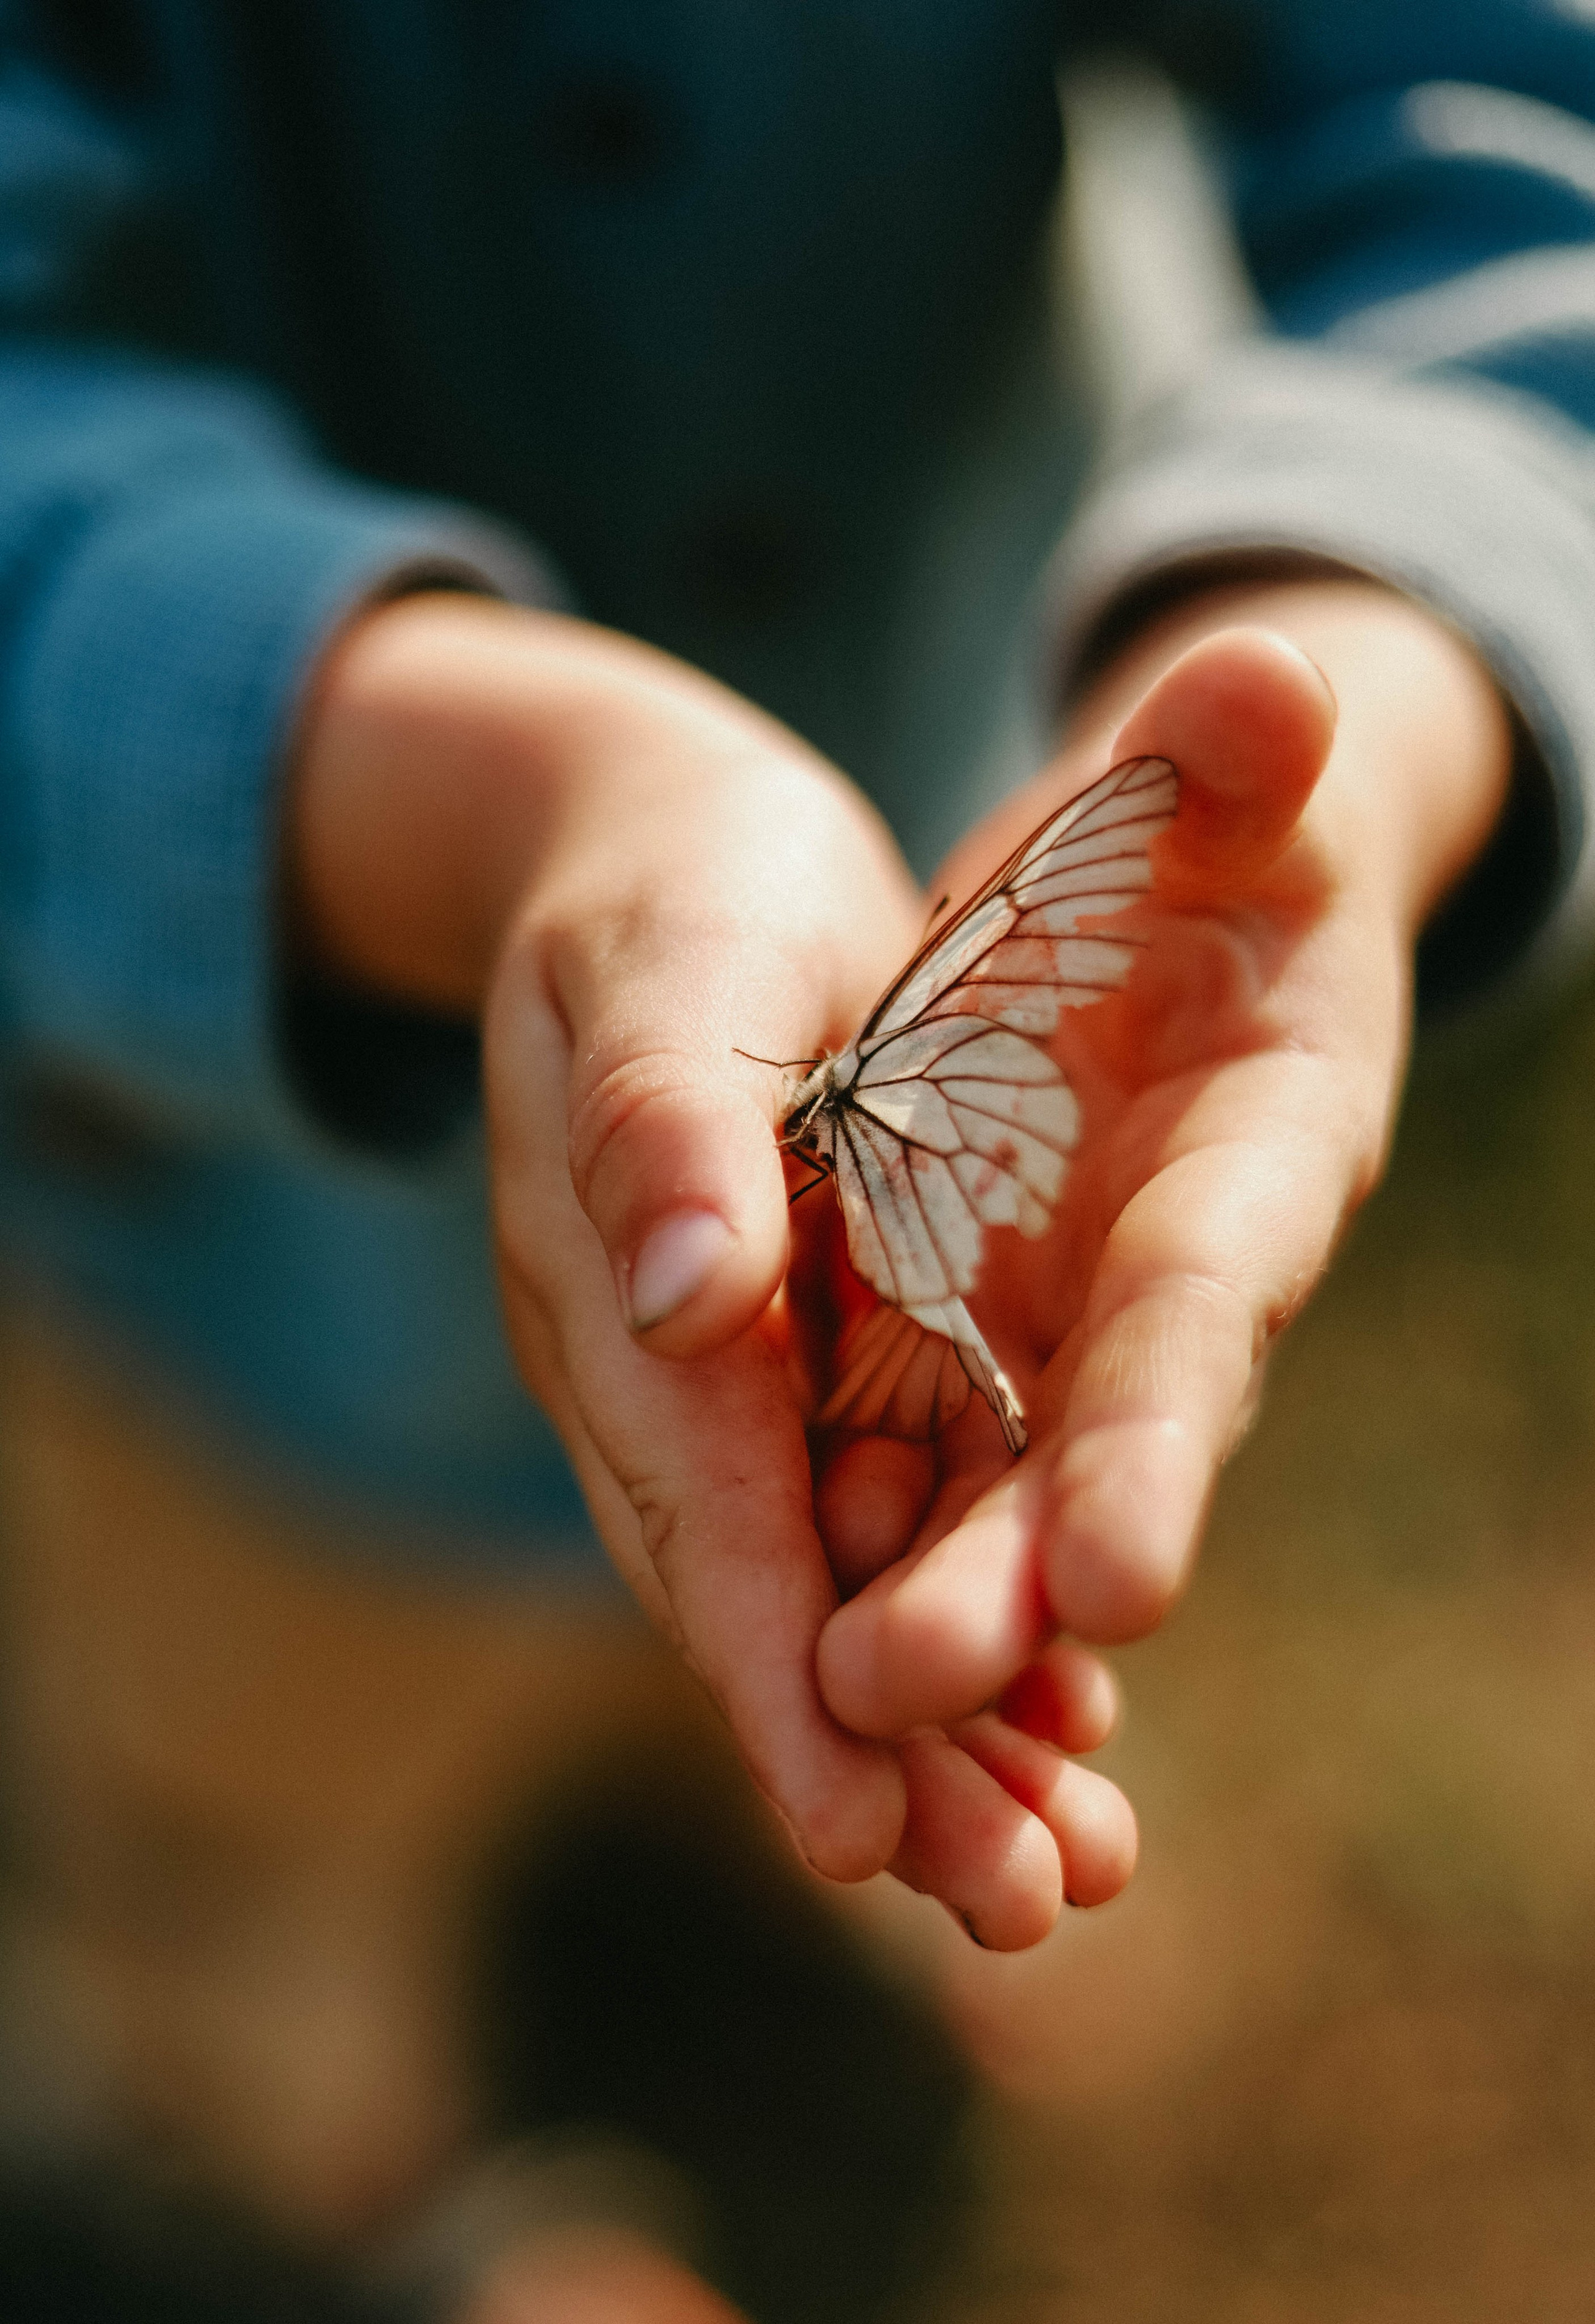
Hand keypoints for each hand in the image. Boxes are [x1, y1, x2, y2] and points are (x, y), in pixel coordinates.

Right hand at [288, 597, 1130, 1931]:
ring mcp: (727, 1380)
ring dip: (941, 1728)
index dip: (780, 1662)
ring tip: (1059, 1864)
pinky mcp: (800, 1361)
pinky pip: (870, 1520)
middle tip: (1008, 1902)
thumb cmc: (673, 891)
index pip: (704, 1500)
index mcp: (620, 1283)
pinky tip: (1060, 1719)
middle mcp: (667, 1368)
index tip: (861, 1823)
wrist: (663, 863)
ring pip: (827, 1582)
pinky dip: (960, 1621)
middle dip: (881, 1751)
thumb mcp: (667, 966)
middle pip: (767, 1587)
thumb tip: (675, 1298)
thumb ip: (657, 1124)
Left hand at [809, 579, 1511, 1931]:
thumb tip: (1277, 676)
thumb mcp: (1216, 790)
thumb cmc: (1216, 844)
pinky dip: (888, 1599)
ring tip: (853, 1785)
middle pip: (1083, 1456)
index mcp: (1252, 1159)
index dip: (1160, 1437)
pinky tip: (819, 1713)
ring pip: (996, 1511)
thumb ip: (1236, 754)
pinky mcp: (984, 1342)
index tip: (1112, 1587)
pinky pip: (931, 1490)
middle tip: (899, 1706)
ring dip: (936, 1652)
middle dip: (1005, 1590)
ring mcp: (1071, 1332)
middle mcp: (1168, 1284)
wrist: (1175, 923)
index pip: (1202, 1306)